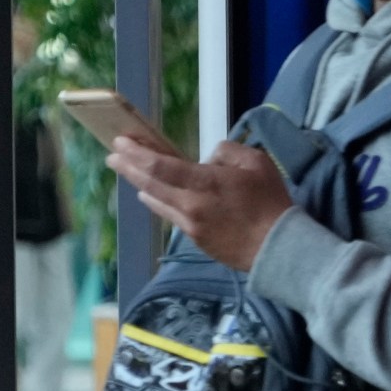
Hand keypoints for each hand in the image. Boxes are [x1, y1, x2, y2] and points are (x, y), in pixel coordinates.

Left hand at [106, 139, 296, 272]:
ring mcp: (190, 224)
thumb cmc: (271, 202)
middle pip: (149, 184)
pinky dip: (156, 202)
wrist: (278, 248)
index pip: (160, 166)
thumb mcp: (257, 162)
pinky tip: (151, 197)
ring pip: (156, 201)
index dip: (137, 153)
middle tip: (112, 155)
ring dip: (138, 184)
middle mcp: (190, 205)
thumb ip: (227, 152)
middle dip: (128, 167)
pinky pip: (169, 215)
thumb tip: (208, 158)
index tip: (121, 142)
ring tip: (126, 171)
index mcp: (205, 183)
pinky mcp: (195, 239)